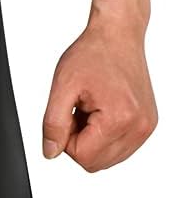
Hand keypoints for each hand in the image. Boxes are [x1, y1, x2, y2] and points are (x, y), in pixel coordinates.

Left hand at [42, 20, 157, 171]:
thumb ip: (53, 124)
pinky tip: (103, 111)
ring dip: (93, 139)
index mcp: (120, 118)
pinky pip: (119, 147)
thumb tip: (50, 152)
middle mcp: (139, 127)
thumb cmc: (94, 53)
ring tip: (92, 108)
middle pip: (97, 163)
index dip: (67, 139)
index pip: (83, 157)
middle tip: (79, 110)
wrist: (118, 34)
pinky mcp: (147, 124)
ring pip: (108, 158)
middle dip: (80, 141)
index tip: (70, 113)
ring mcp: (146, 127)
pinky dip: (105, 135)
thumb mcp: (63, 86)